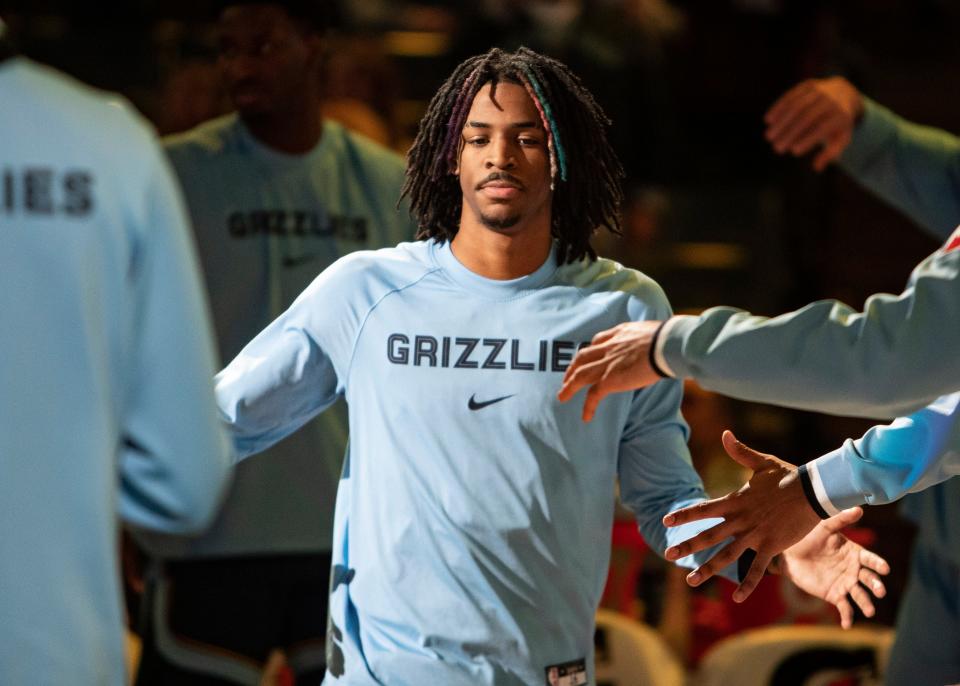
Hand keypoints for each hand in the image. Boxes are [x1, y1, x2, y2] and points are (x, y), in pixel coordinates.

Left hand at [557, 321, 662, 421]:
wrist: (666, 344)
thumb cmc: (667, 338)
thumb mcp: (651, 332)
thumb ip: (646, 340)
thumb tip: (655, 347)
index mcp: (619, 334)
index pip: (598, 340)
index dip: (591, 349)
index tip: (588, 355)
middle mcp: (609, 347)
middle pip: (583, 357)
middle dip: (573, 367)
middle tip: (567, 377)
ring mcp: (607, 363)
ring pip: (580, 375)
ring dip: (569, 386)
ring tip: (562, 396)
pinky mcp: (610, 379)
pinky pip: (593, 395)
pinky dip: (588, 406)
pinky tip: (586, 417)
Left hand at [662, 431, 820, 599]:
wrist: (814, 491)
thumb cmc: (788, 476)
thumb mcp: (762, 463)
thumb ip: (740, 452)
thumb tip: (725, 434)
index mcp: (736, 502)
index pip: (703, 509)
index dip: (685, 515)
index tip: (666, 520)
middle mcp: (741, 520)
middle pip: (708, 535)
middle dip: (687, 545)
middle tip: (667, 554)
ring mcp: (755, 535)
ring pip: (726, 556)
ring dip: (708, 569)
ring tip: (691, 581)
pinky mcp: (771, 546)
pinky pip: (757, 569)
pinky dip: (747, 584)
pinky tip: (738, 599)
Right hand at [765, 77, 863, 170]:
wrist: (843, 93)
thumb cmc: (838, 123)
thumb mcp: (841, 139)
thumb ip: (830, 154)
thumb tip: (817, 168)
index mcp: (841, 115)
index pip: (822, 128)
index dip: (808, 139)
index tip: (793, 151)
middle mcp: (831, 101)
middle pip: (807, 117)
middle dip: (790, 133)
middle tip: (776, 147)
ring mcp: (819, 90)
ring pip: (796, 106)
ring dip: (780, 122)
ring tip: (769, 136)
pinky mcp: (808, 85)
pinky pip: (791, 96)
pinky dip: (778, 108)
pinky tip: (768, 120)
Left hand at [780, 508, 889, 628]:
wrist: (790, 553)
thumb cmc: (809, 537)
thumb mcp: (824, 527)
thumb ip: (841, 520)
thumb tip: (859, 508)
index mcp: (856, 554)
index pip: (871, 560)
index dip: (878, 564)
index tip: (885, 568)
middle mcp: (854, 570)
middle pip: (869, 579)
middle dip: (876, 585)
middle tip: (879, 591)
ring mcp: (846, 584)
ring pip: (860, 595)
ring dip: (866, 603)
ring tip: (870, 611)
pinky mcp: (835, 595)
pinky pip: (844, 608)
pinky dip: (847, 617)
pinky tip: (846, 625)